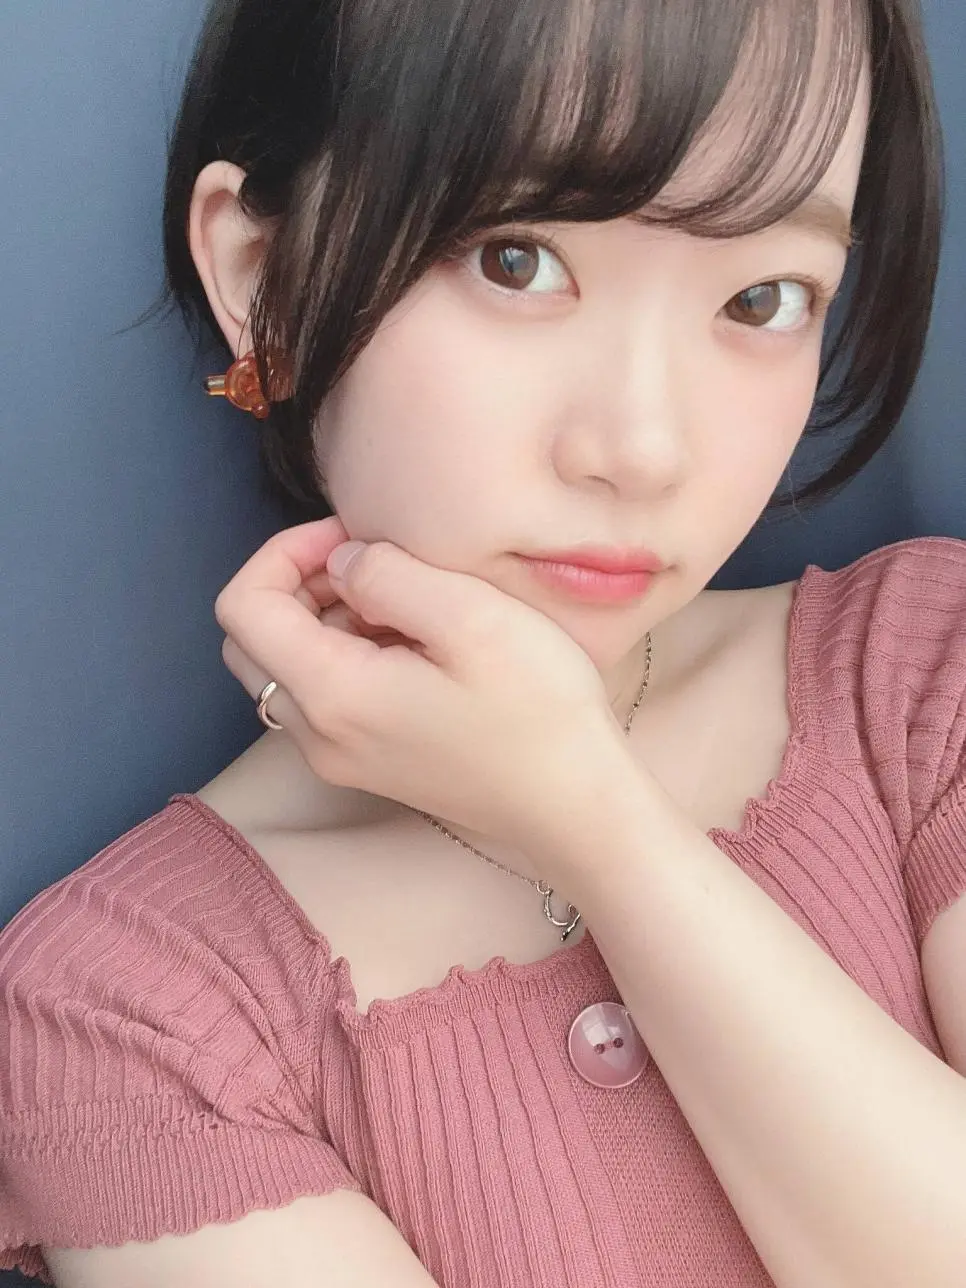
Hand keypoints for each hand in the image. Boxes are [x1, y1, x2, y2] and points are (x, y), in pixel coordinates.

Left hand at [214, 517, 628, 867]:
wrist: (575, 806)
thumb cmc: (538, 711)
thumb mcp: (471, 616)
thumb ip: (387, 574)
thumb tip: (342, 563)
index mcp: (332, 695)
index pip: (243, 607)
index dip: (283, 552)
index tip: (352, 536)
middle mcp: (317, 735)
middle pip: (250, 640)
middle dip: (295, 582)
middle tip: (370, 561)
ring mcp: (337, 757)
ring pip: (282, 668)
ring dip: (321, 617)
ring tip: (401, 601)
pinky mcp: (365, 764)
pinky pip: (320, 696)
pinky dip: (342, 653)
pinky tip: (411, 642)